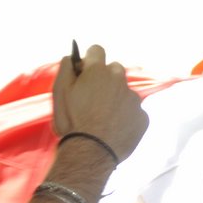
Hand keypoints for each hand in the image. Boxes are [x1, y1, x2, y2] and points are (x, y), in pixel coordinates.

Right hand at [51, 44, 148, 162]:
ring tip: (103, 117)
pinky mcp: (143, 117)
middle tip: (93, 96)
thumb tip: (72, 58)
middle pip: (114, 69)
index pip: (97, 50)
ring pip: (125, 92)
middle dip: (105, 78)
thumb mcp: (59, 92)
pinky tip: (114, 128)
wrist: (92, 151)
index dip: (90, 59)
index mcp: (98, 71)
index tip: (86, 69)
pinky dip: (126, 116)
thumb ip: (66, 70)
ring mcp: (134, 99)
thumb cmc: (71, 121)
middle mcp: (120, 81)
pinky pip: (134, 111)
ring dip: (116, 99)